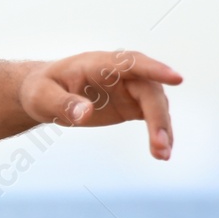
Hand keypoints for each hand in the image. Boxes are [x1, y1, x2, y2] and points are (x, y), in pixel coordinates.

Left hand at [18, 50, 183, 159]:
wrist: (45, 93)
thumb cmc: (41, 90)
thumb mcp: (43, 97)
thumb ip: (63, 104)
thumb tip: (85, 114)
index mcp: (98, 64)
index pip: (131, 62)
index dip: (155, 69)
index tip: (177, 78)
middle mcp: (120, 73)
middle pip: (149, 90)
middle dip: (158, 116)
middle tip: (161, 145)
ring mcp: (129, 88)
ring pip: (156, 105)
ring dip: (163, 129)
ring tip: (162, 155)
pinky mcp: (132, 104)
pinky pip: (153, 117)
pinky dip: (160, 134)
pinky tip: (162, 153)